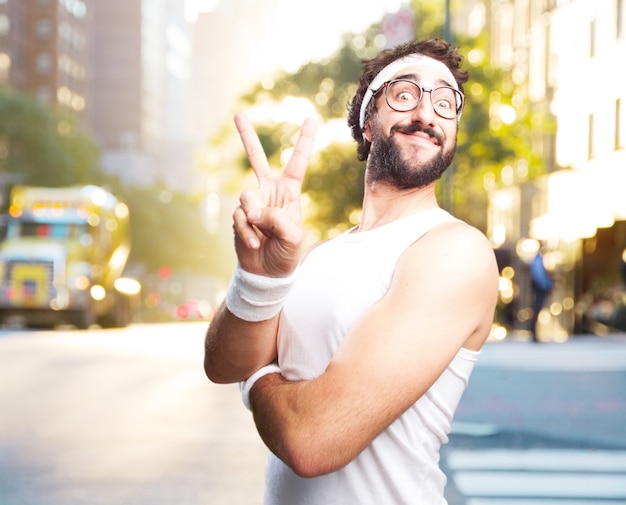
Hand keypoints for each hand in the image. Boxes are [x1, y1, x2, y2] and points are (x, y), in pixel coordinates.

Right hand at [232, 113, 316, 276]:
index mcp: (290, 192)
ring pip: (247, 196)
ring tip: (262, 236)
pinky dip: (246, 231)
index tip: (310, 118)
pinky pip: (239, 216)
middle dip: (246, 137)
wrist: (266, 273)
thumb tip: (253, 210)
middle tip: (238, 114)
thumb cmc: (286, 255)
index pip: (297, 162)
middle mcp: (269, 192)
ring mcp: (252, 202)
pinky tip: (254, 243)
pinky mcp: (239, 215)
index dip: (304, 141)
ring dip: (254, 218)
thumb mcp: (293, 237)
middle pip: (256, 159)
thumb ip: (277, 220)